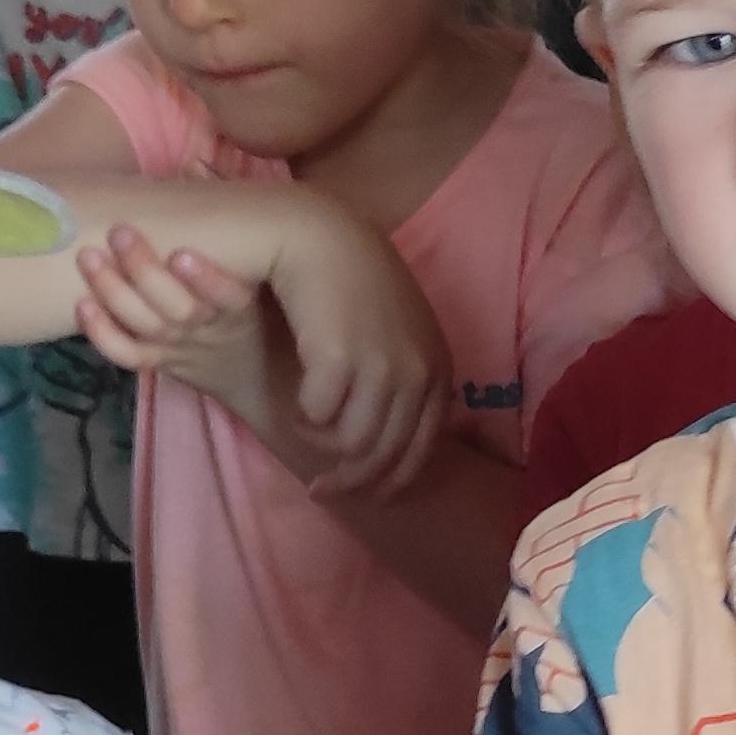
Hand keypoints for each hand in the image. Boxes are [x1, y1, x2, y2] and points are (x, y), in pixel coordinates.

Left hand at [72, 225, 278, 426]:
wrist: (253, 365)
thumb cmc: (248, 299)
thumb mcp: (252, 264)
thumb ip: (226, 213)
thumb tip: (195, 165)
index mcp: (239, 305)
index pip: (230, 298)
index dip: (206, 280)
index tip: (181, 253)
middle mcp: (209, 328)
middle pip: (178, 310)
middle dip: (145, 272)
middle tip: (119, 234)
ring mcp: (181, 347)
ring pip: (147, 327)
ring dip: (114, 293)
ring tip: (88, 258)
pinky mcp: (160, 361)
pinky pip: (129, 355)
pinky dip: (103, 335)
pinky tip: (82, 306)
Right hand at [253, 201, 448, 493]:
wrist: (324, 238)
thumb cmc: (354, 286)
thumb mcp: (396, 335)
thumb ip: (403, 380)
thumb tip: (383, 444)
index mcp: (438, 371)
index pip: (421, 449)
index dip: (390, 481)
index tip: (362, 496)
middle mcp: (419, 373)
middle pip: (385, 455)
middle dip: (350, 482)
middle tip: (319, 490)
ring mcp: (384, 367)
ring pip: (352, 444)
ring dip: (323, 447)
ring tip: (303, 430)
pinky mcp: (342, 359)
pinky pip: (319, 416)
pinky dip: (306, 420)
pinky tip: (297, 406)